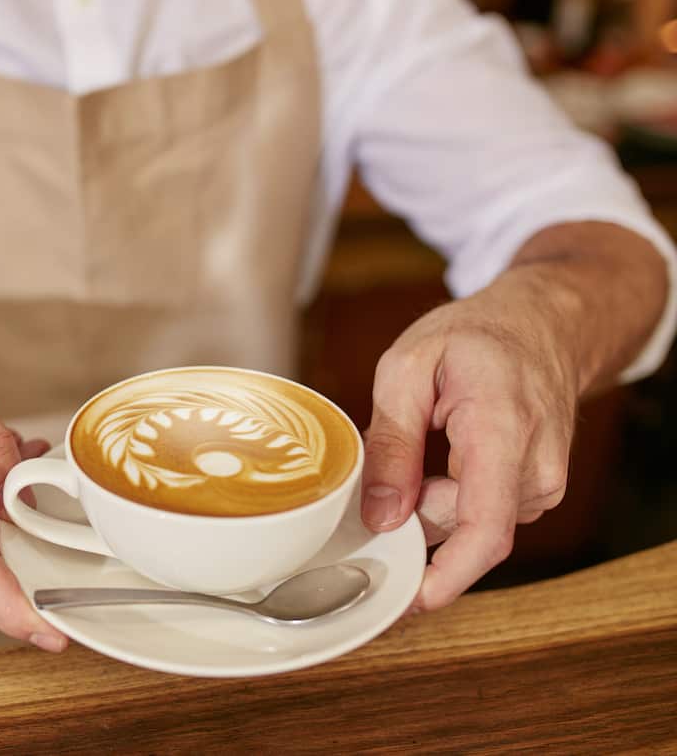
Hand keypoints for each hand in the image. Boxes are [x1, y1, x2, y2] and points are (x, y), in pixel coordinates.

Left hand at [360, 277, 579, 610]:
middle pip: (463, 528)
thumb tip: (381, 514)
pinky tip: (444, 459)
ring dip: (431, 502)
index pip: (485, 528)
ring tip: (424, 444)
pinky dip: (450, 498)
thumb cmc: (475, 337)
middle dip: (414, 514)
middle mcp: (536, 468)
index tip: (412, 599)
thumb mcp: (407, 369)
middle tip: (387, 466)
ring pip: (469, 524)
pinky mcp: (537, 492)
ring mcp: (543, 484)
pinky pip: (481, 515)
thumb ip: (391, 442)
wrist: (541, 324)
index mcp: (502, 431)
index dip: (447, 575)